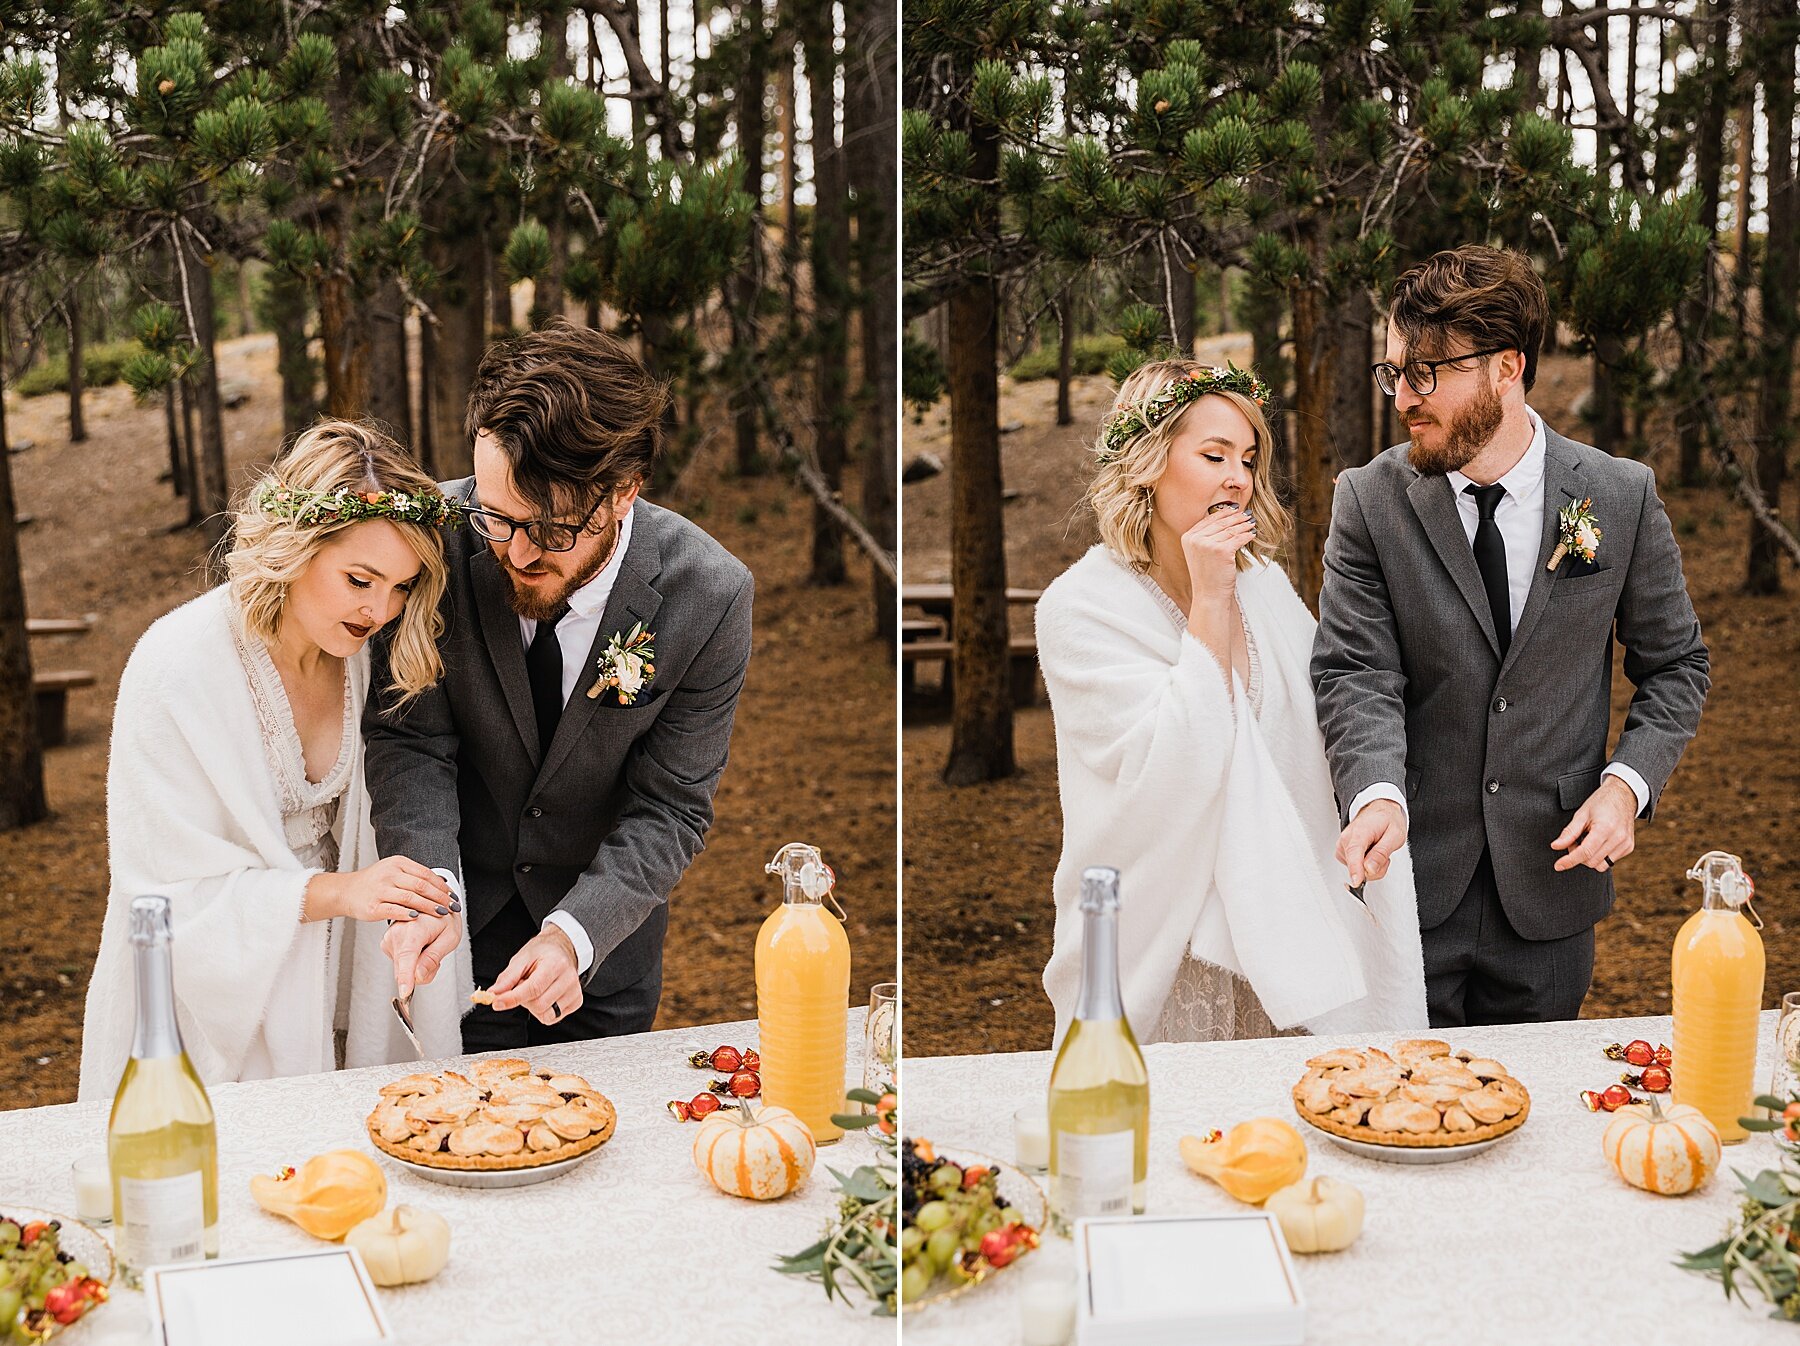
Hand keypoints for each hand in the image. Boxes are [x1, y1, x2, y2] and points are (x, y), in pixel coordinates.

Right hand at [319, 857, 455, 923]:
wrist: (345, 891)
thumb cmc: (373, 883)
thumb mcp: (393, 871)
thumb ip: (414, 876)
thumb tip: (442, 883)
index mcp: (397, 863)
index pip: (426, 874)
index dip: (442, 886)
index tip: (453, 895)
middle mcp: (389, 874)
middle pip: (421, 885)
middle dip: (440, 897)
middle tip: (452, 906)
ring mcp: (380, 890)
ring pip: (410, 898)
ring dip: (429, 907)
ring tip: (442, 913)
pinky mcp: (372, 906)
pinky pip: (393, 910)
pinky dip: (407, 914)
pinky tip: (418, 918)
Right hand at [382, 910, 462, 997]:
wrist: (434, 906)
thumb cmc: (445, 919)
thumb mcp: (450, 938)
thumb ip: (433, 958)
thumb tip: (419, 976)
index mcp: (413, 930)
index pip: (407, 958)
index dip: (406, 978)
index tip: (405, 992)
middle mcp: (396, 934)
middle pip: (405, 970)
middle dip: (422, 971)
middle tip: (435, 954)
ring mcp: (388, 939)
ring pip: (402, 969)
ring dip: (417, 966)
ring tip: (427, 946)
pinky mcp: (386, 944)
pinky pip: (399, 964)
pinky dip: (411, 961)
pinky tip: (418, 946)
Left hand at [488, 925, 582, 1025]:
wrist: (561, 949)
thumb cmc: (542, 953)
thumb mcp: (521, 959)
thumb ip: (507, 979)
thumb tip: (493, 994)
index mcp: (555, 964)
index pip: (533, 988)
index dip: (513, 998)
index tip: (497, 1002)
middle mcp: (568, 979)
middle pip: (539, 1005)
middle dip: (524, 1000)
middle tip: (523, 986)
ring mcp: (574, 991)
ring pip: (546, 1015)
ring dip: (534, 1007)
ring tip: (535, 991)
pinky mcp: (576, 1001)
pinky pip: (553, 1018)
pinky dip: (544, 1011)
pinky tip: (545, 996)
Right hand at [1179, 505, 1256, 602]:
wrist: (1209, 595)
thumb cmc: (1207, 576)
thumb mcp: (1200, 553)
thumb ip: (1206, 536)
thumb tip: (1225, 519)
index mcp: (1188, 537)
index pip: (1208, 520)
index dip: (1223, 513)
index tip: (1233, 510)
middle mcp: (1196, 539)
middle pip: (1220, 523)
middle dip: (1236, 517)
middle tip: (1246, 515)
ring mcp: (1208, 544)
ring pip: (1231, 530)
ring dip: (1244, 525)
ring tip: (1251, 523)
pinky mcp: (1221, 551)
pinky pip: (1238, 539)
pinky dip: (1247, 536)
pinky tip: (1252, 534)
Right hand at [1336, 799, 1407, 886]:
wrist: (1378, 810)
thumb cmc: (1386, 820)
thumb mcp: (1395, 835)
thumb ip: (1381, 853)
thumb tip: (1369, 868)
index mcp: (1359, 832)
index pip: (1354, 853)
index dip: (1356, 869)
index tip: (1356, 882)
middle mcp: (1346, 840)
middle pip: (1358, 867)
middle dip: (1376, 868)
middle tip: (1385, 854)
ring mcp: (1342, 847)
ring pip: (1358, 871)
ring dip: (1371, 867)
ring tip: (1377, 850)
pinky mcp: (1342, 853)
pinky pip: (1356, 869)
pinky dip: (1365, 866)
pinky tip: (1370, 853)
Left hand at [1552, 776, 1637, 872]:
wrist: (1623, 796)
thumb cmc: (1601, 802)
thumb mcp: (1581, 814)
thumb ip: (1569, 832)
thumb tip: (1556, 846)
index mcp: (1605, 828)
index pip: (1585, 852)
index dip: (1569, 860)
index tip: (1558, 866)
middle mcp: (1618, 838)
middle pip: (1591, 861)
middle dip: (1578, 856)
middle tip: (1574, 841)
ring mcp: (1625, 844)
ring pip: (1601, 865)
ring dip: (1588, 858)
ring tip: (1586, 841)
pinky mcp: (1628, 847)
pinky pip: (1609, 861)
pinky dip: (1599, 856)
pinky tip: (1598, 842)